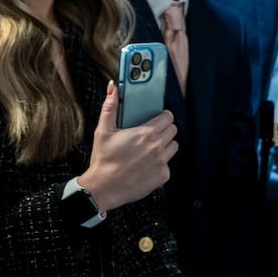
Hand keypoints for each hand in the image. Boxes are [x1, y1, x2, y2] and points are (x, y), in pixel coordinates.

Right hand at [79, 83, 177, 212]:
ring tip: (150, 150)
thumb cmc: (103, 160)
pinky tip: (147, 165)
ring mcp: (162, 162)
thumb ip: (110, 107)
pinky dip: (160, 164)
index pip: (168, 117)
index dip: (163, 117)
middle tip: (152, 134)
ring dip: (165, 146)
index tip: (158, 119)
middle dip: (165, 130)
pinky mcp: (163, 176)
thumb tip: (112, 88)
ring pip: (174, 147)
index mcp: (146, 133)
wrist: (104, 187)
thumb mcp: (103, 131)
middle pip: (173, 131)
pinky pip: (168, 165)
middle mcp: (157, 146)